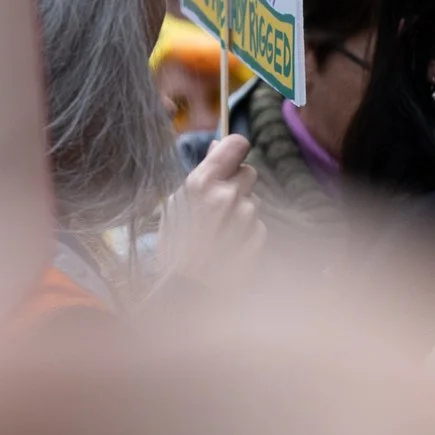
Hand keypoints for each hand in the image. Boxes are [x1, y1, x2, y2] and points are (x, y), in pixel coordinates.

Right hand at [166, 132, 264, 287]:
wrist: (187, 291)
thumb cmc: (175, 246)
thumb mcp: (177, 204)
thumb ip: (203, 173)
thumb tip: (219, 145)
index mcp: (203, 182)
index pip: (237, 143)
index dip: (234, 150)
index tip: (230, 160)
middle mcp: (228, 195)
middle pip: (249, 171)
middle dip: (238, 183)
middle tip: (220, 204)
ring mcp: (247, 217)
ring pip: (253, 201)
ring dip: (241, 211)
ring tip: (220, 233)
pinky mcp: (259, 237)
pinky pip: (258, 225)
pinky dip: (247, 232)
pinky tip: (229, 247)